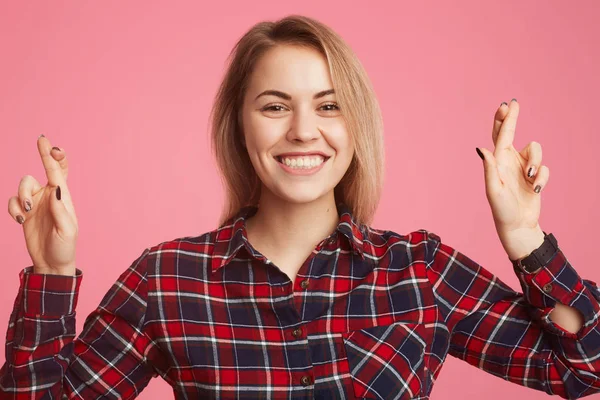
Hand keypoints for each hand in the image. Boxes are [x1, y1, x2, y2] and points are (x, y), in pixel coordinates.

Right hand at [7, 135, 77, 274]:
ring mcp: (36, 203)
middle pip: (44, 170)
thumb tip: (55, 189)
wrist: (52, 263)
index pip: (60, 172)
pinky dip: (13, 208)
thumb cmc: (64, 246)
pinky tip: (20, 219)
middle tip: (41, 140)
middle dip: (44, 155)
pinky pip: (13, 201)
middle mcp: (50, 196)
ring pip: (24, 184)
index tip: (51, 145)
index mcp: (63, 197)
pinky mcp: (24, 212)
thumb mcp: (66, 229)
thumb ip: (60, 209)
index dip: (56, 156)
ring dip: (22, 194)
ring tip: (27, 210)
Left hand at [476, 100, 548, 259]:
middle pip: (511, 134)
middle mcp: (508, 161)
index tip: (507, 104)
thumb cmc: (501, 209)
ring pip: (536, 150)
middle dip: (512, 119)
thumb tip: (481, 149)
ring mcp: (523, 168)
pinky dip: (542, 177)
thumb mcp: (493, 189)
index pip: (500, 136)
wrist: (517, 225)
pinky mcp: (535, 176)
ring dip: (536, 162)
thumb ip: (489, 168)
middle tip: (514, 104)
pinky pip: (544, 169)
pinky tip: (536, 189)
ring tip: (529, 178)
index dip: (504, 119)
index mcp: (497, 162)